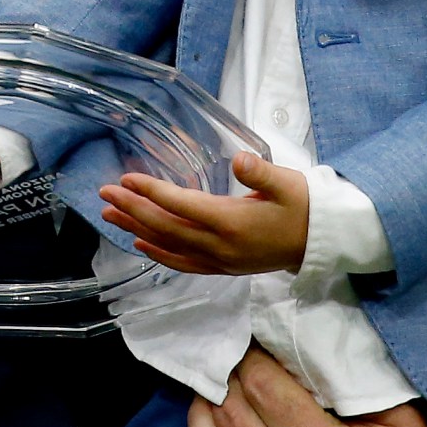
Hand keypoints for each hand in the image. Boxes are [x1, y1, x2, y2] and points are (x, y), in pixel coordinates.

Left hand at [99, 152, 308, 274]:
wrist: (322, 242)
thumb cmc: (304, 206)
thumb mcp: (288, 183)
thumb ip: (262, 173)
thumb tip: (243, 159)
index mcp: (231, 221)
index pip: (181, 205)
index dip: (151, 192)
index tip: (126, 178)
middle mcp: (220, 245)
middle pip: (166, 227)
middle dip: (133, 209)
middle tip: (104, 194)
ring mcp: (220, 259)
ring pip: (169, 246)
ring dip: (137, 230)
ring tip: (110, 216)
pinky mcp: (223, 266)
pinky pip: (183, 262)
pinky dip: (158, 253)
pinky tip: (141, 243)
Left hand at [168, 348, 426, 426]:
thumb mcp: (403, 420)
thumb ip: (351, 381)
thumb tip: (298, 342)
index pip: (263, 390)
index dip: (249, 359)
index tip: (245, 342)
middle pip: (233, 422)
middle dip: (222, 382)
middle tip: (222, 361)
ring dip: (199, 421)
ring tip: (204, 396)